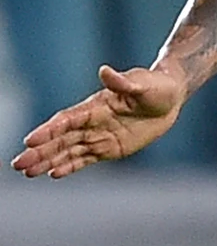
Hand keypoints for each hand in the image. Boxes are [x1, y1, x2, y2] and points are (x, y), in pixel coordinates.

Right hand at [11, 64, 185, 177]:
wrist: (170, 97)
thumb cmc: (155, 86)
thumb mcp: (143, 84)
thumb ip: (123, 82)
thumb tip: (105, 71)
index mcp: (96, 106)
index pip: (67, 120)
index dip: (49, 130)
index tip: (30, 140)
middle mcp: (92, 122)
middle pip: (61, 139)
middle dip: (40, 151)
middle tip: (18, 164)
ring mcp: (99, 136)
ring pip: (68, 151)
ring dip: (48, 161)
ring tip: (27, 172)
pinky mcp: (109, 148)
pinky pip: (85, 159)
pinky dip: (69, 166)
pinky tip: (53, 174)